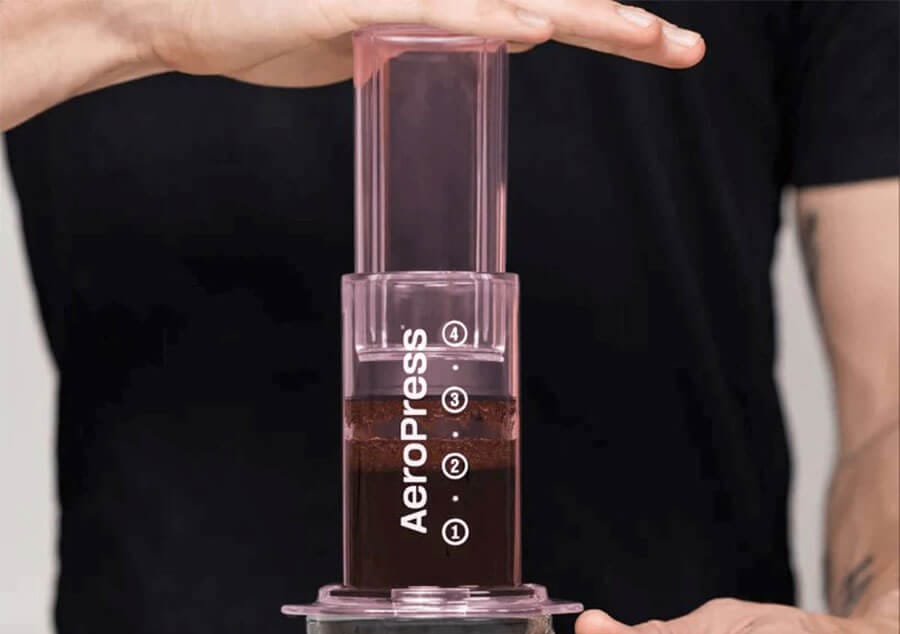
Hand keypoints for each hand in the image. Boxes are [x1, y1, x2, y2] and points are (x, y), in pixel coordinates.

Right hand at [139, 0, 704, 86]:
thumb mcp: (360, 32)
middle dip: (617, 22)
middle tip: (682, 48)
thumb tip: (459, 41)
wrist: (185, 8)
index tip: (654, 45)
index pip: (529, 6)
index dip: (598, 23)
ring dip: (579, 13)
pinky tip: (534, 27)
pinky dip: (484, 20)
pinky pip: (434, 10)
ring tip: (649, 35)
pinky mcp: (354, 1)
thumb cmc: (267, 18)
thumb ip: (417, 37)